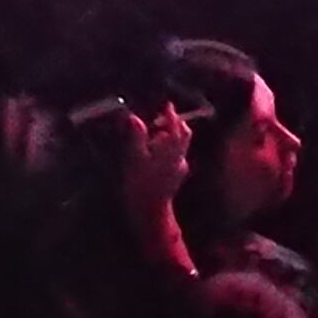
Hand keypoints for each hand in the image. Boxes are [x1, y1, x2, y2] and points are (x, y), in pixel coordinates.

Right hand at [117, 103, 195, 231]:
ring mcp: (179, 168)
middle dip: (174, 124)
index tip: (166, 105)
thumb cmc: (141, 184)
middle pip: (183, 135)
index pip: (176, 127)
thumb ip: (137, 136)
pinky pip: (175, 156)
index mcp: (171, 150)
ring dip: (171, 136)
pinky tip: (156, 152)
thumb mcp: (135, 157)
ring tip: (154, 133)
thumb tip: (134, 117)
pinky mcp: (175, 177)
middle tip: (159, 117)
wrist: (150, 212)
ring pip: (180, 146)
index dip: (171, 114)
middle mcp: (179, 157)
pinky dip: (168, 148)